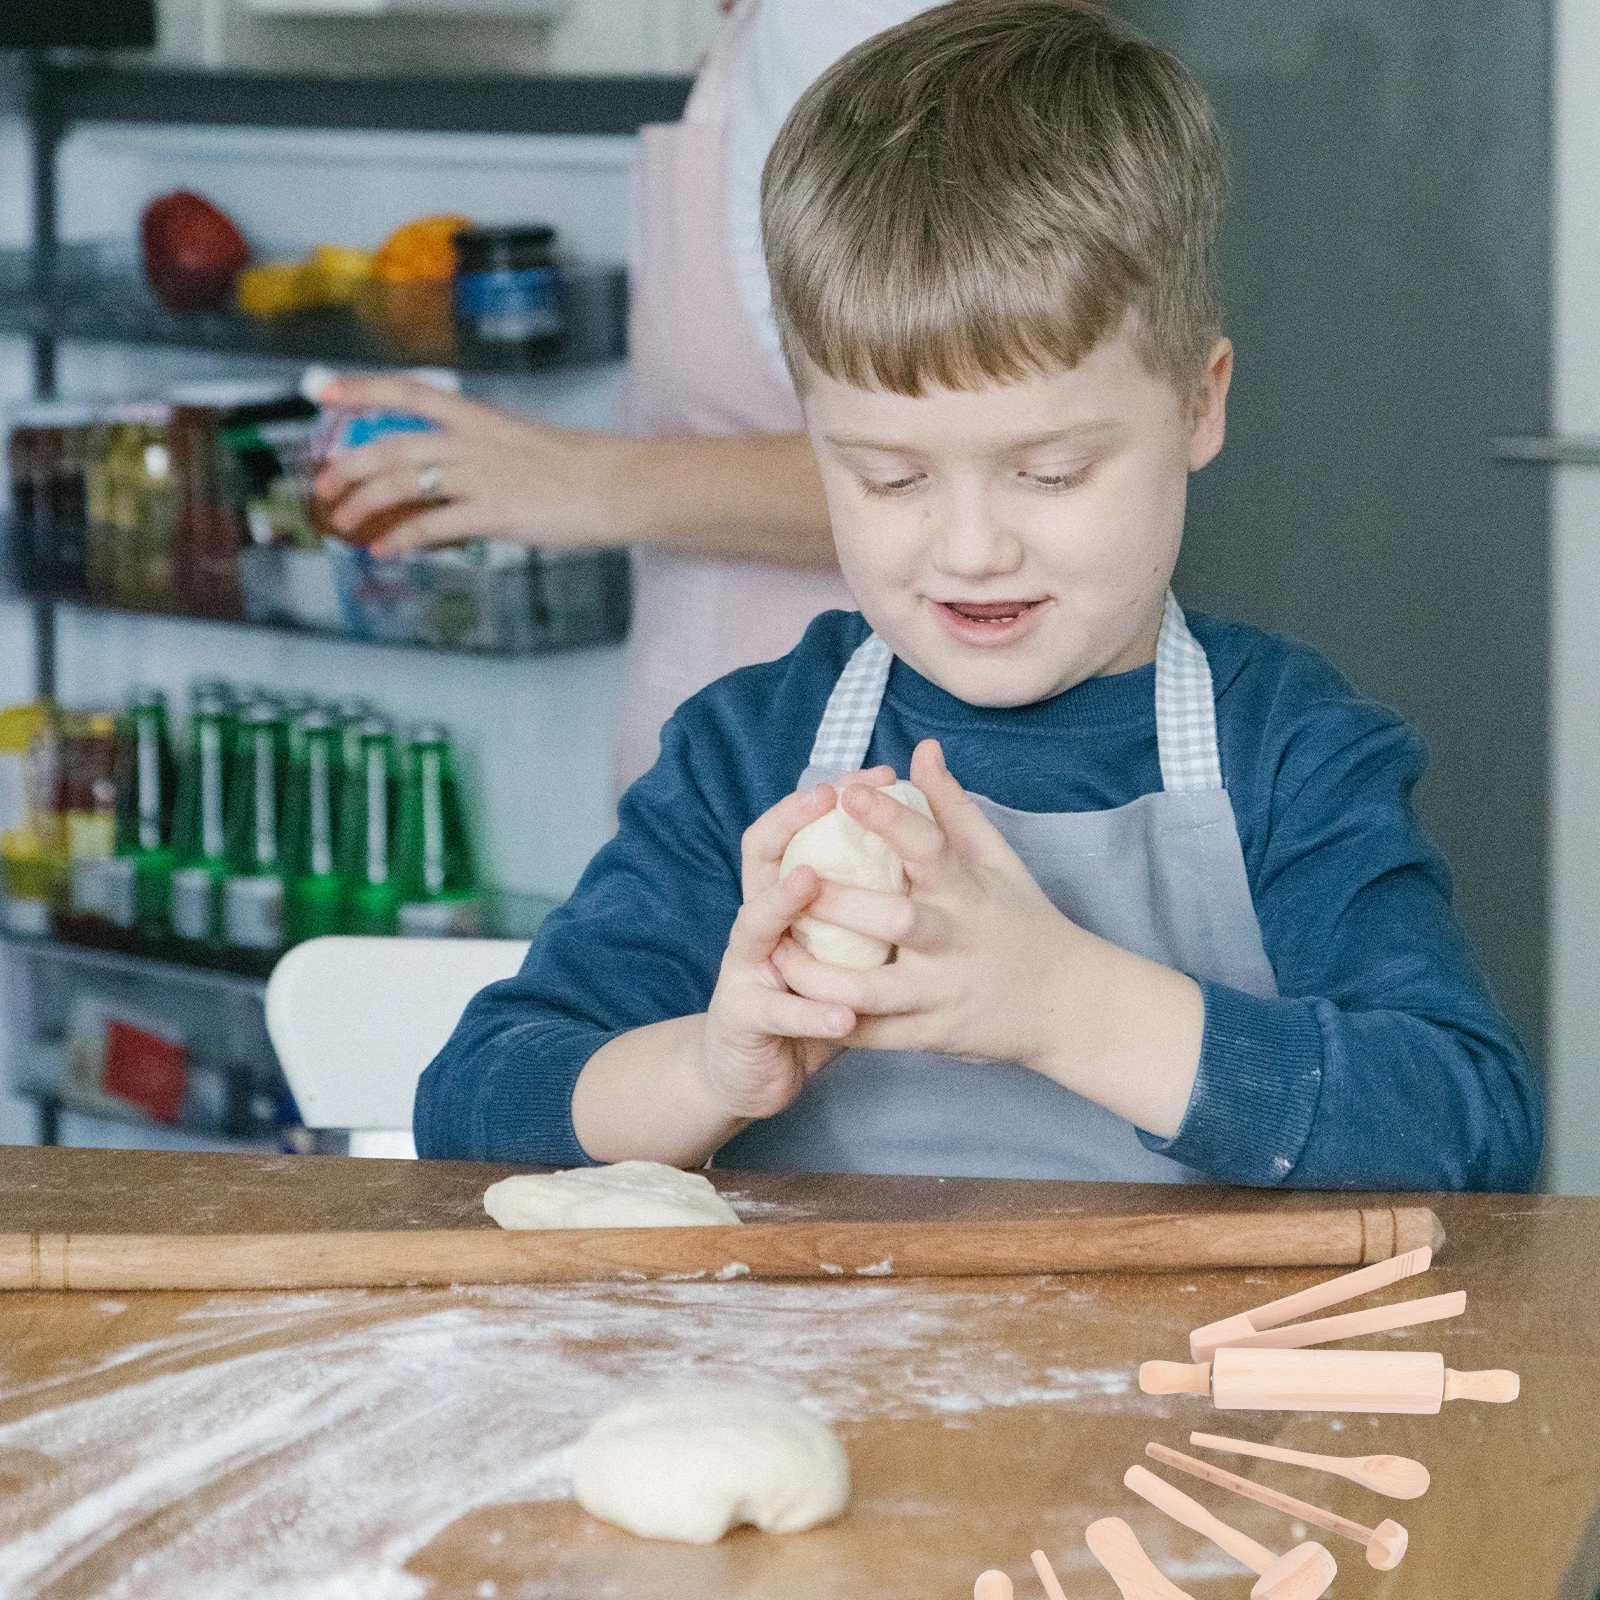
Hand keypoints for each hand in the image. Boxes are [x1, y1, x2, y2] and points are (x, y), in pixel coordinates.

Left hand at [311, 375, 623, 554]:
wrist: (621, 486)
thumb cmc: (584, 470)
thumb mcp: (524, 446)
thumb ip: (484, 455)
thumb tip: (457, 475)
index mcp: (481, 420)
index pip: (410, 392)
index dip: (362, 390)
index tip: (323, 393)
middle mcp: (475, 442)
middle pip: (393, 445)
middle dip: (348, 464)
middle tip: (324, 483)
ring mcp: (484, 476)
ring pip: (404, 482)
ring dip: (364, 502)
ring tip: (344, 521)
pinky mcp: (497, 512)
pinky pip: (435, 525)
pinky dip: (402, 538)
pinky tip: (384, 549)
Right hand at [697, 767, 898, 1118]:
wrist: (753, 1069)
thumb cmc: (809, 995)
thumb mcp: (838, 942)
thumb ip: (864, 895)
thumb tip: (911, 837)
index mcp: (782, 899)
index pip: (790, 830)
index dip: (820, 798)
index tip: (866, 773)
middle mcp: (758, 924)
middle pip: (763, 861)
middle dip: (793, 824)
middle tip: (829, 796)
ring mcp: (745, 969)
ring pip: (756, 926)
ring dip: (782, 901)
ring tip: (811, 881)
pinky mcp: (746, 1019)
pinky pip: (779, 1012)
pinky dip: (810, 1013)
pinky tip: (844, 1014)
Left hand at [770, 740, 1205, 1134]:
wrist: (1069, 1004)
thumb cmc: (1022, 919)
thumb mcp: (996, 858)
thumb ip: (951, 806)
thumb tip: (922, 749)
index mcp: (969, 889)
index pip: (929, 847)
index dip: (889, 818)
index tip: (849, 793)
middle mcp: (956, 939)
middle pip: (895, 920)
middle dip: (839, 904)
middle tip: (791, 882)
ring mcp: (943, 991)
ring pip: (873, 988)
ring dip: (821, 974)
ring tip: (775, 952)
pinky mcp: (933, 1034)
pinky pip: (876, 1034)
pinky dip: (835, 1022)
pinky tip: (797, 1004)